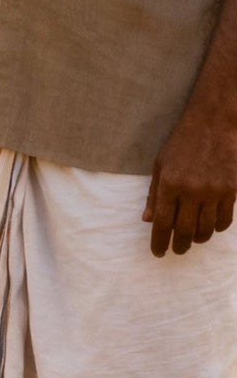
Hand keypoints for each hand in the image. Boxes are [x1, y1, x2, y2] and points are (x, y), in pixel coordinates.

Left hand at [143, 106, 236, 256]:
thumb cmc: (181, 143)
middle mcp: (192, 191)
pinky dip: (216, 228)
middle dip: (179, 246)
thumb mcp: (160, 165)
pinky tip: (209, 226)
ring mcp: (214, 192)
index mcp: (169, 184)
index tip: (158, 253)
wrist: (213, 124)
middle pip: (185, 231)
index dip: (159, 242)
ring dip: (198, 238)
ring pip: (206, 229)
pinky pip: (224, 220)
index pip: (163, 223)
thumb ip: (155, 194)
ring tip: (192, 238)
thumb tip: (148, 220)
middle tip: (177, 251)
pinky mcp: (231, 191)